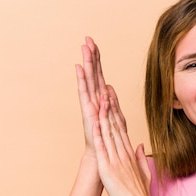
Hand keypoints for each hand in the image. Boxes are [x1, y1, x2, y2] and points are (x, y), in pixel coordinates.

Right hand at [76, 36, 108, 158]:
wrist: (102, 157)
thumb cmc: (109, 141)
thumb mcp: (115, 119)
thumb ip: (113, 102)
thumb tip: (109, 88)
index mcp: (102, 100)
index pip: (100, 76)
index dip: (98, 61)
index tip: (95, 44)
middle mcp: (94, 100)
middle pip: (93, 74)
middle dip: (91, 56)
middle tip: (87, 38)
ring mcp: (90, 105)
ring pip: (89, 80)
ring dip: (87, 63)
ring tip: (84, 48)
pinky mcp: (88, 111)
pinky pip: (84, 93)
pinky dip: (82, 80)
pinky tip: (79, 68)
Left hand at [93, 92, 151, 195]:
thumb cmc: (140, 192)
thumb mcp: (143, 171)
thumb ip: (140, 157)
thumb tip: (140, 145)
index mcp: (129, 153)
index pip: (121, 128)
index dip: (116, 112)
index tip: (113, 99)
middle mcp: (123, 153)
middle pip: (115, 126)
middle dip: (110, 107)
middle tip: (105, 90)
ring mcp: (115, 159)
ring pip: (108, 133)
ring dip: (103, 116)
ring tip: (99, 100)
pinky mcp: (107, 168)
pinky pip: (102, 149)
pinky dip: (98, 135)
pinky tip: (94, 124)